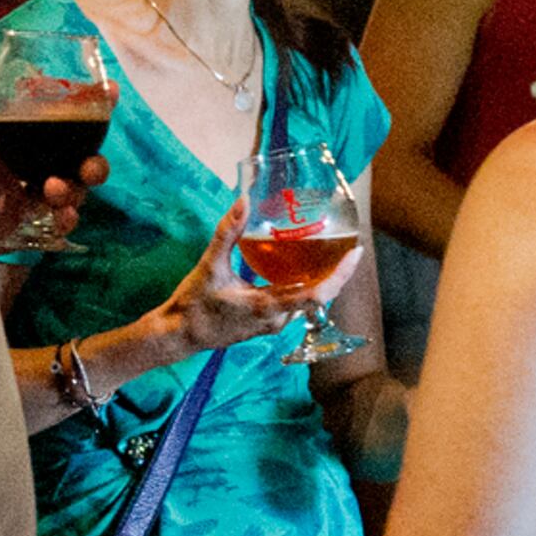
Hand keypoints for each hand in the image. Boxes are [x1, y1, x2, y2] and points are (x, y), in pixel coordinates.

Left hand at [0, 110, 101, 244]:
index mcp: (31, 140)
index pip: (68, 121)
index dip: (94, 106)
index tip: (111, 91)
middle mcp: (43, 165)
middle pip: (85, 162)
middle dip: (95, 164)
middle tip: (87, 168)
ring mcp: (42, 196)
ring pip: (77, 192)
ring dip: (74, 190)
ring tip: (52, 189)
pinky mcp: (37, 225)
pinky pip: (63, 223)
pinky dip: (68, 220)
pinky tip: (63, 217)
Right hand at [135, 197, 339, 359]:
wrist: (179, 335)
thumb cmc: (193, 304)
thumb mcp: (210, 264)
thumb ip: (228, 232)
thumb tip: (244, 201)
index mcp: (268, 306)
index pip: (317, 294)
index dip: (340, 275)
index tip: (355, 253)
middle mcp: (276, 319)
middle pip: (320, 297)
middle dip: (337, 273)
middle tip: (349, 246)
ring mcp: (272, 324)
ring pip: (308, 302)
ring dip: (322, 281)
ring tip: (331, 253)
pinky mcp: (266, 324)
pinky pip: (295, 304)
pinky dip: (305, 286)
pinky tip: (301, 268)